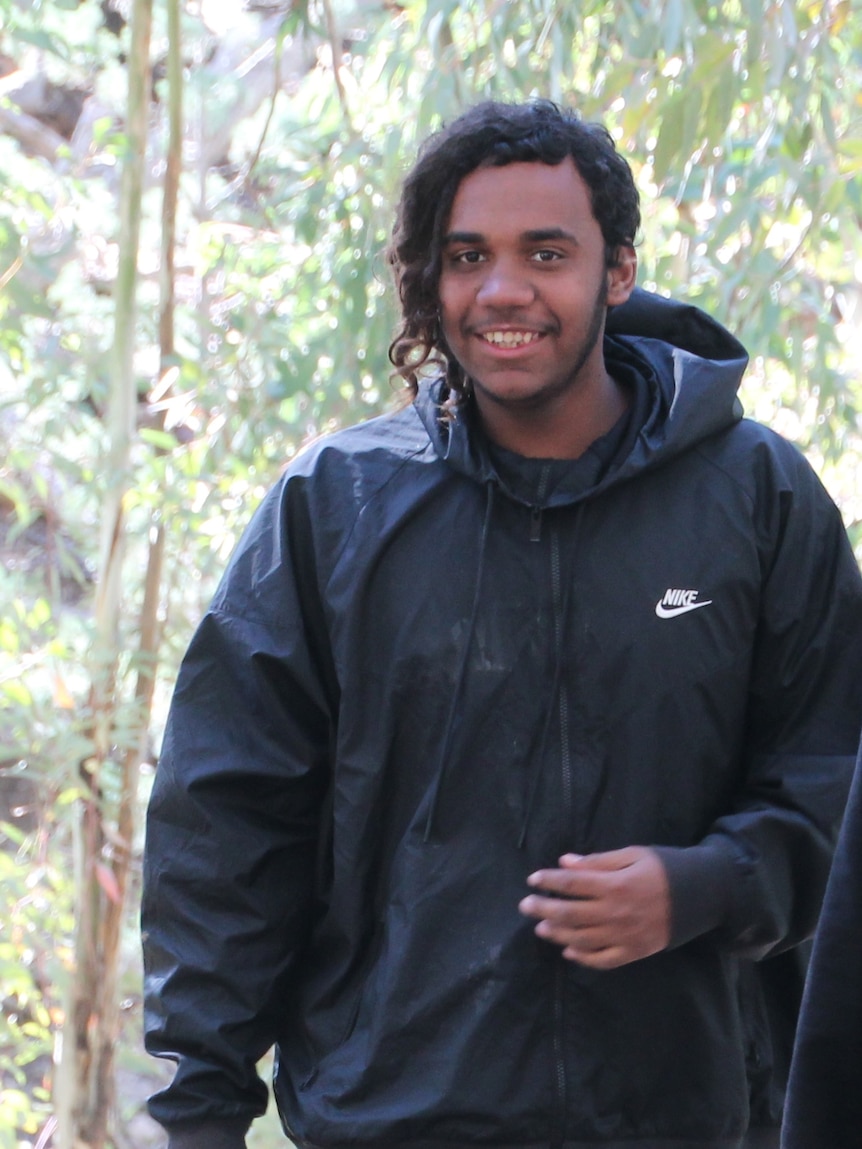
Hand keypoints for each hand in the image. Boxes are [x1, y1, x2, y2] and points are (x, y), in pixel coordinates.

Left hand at [518, 846, 670, 969]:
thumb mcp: (633, 855)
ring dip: (557, 934)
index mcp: (615, 885)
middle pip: (570, 913)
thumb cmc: (664, 868)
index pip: (572, 884)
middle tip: (525, 905)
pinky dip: (583, 957)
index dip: (550, 882)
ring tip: (540, 928)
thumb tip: (565, 862)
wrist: (702, 895)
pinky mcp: (634, 952)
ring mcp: (624, 936)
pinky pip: (603, 960)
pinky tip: (569, 951)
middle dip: (544, 909)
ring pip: (582, 939)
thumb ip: (598, 861)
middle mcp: (616, 913)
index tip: (533, 880)